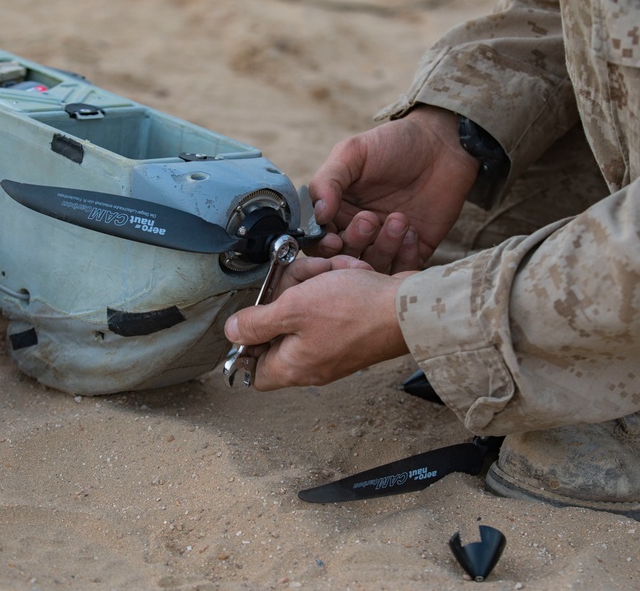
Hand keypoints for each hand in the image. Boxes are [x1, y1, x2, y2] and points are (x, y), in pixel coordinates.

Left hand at [224, 255, 411, 390]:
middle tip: (300, 275)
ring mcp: (336, 345)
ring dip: (317, 281)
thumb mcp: (292, 309)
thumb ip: (256, 323)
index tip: (252, 313)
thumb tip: (230, 333)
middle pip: (282, 327)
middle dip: (288, 293)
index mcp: (293, 366)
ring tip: (332, 269)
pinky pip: (335, 302)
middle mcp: (314, 362)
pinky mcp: (355, 328)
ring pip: (309, 307)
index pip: (254, 371)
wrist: (409, 308)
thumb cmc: (354, 312)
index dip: (246, 344)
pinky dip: (339, 282)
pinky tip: (350, 272)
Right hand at [307, 105, 478, 271]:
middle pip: (345, 258)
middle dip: (355, 243)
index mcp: (338, 210)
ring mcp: (387, 243)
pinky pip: (404, 269)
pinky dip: (406, 256)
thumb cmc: (393, 143)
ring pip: (374, 267)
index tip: (334, 239)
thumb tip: (318, 215)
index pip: (320, 240)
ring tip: (399, 218)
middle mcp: (359, 231)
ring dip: (383, 247)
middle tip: (369, 219)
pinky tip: (413, 230)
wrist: (443, 145)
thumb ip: (328, 181)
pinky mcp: (415, 250)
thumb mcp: (353, 153)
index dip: (323, 245)